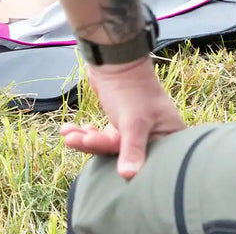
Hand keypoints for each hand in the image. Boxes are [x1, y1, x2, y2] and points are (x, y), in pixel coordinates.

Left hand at [58, 57, 184, 177]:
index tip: (99, 155)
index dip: (125, 163)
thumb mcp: (134, 122)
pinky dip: (86, 132)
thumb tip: (128, 176)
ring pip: (109, 144)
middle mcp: (155, 136)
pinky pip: (102, 135)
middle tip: (72, 140)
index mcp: (169, 137)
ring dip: (86, 139)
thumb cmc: (132, 89)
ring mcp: (136, 131)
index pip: (149, 161)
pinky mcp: (120, 124)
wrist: (116, 58)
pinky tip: (70, 129)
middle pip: (123, 153)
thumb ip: (132, 149)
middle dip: (95, 145)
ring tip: (67, 134)